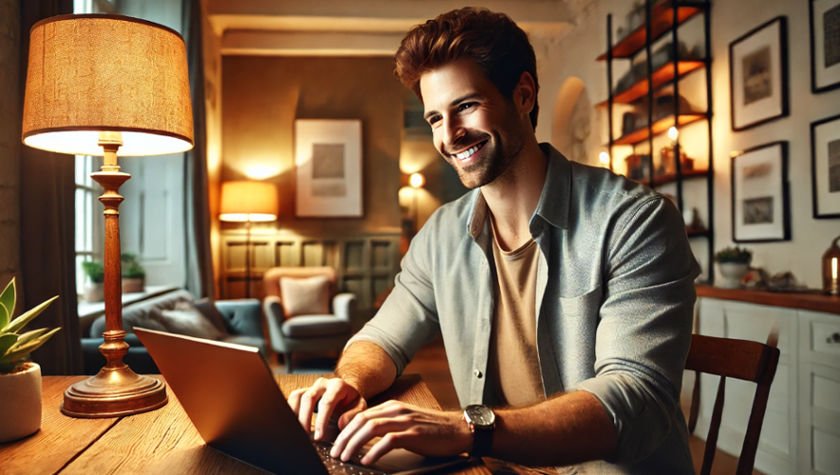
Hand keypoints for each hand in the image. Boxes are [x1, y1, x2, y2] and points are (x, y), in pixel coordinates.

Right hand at [288, 377, 367, 440]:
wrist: (346, 392)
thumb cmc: (352, 403)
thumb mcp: (359, 408)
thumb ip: (353, 415)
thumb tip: (341, 423)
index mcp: (338, 385)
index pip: (327, 402)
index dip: (321, 421)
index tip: (319, 436)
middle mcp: (323, 383)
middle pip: (309, 397)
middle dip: (305, 418)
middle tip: (304, 436)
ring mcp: (311, 386)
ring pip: (297, 396)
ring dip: (294, 415)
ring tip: (296, 431)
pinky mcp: (303, 391)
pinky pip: (292, 399)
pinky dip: (290, 412)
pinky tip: (292, 425)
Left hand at [330, 400, 471, 464]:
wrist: (458, 429)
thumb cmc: (431, 429)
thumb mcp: (406, 421)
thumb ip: (387, 424)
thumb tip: (364, 435)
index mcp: (392, 407)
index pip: (361, 414)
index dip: (345, 428)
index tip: (335, 440)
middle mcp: (396, 410)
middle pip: (362, 421)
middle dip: (344, 437)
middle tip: (335, 451)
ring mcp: (405, 421)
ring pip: (371, 429)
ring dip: (354, 443)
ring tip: (346, 456)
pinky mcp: (413, 433)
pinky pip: (388, 441)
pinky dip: (374, 451)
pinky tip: (367, 460)